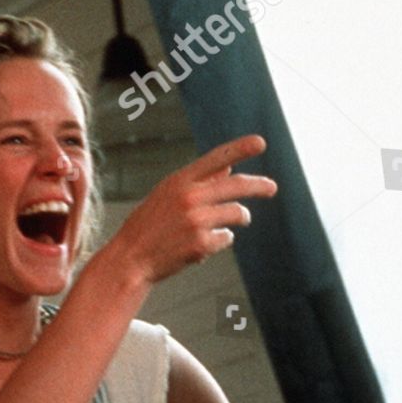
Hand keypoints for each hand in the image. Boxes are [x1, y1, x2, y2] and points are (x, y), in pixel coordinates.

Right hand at [113, 134, 275, 283]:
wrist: (130, 260)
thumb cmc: (146, 227)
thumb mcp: (166, 196)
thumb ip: (196, 183)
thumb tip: (228, 170)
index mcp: (179, 182)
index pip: (216, 158)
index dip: (239, 148)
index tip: (259, 143)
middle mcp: (189, 198)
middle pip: (236, 185)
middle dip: (259, 186)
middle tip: (272, 188)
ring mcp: (196, 221)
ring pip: (237, 214)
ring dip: (239, 219)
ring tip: (232, 224)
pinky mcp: (202, 244)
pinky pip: (227, 238)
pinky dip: (220, 241)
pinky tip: (201, 246)